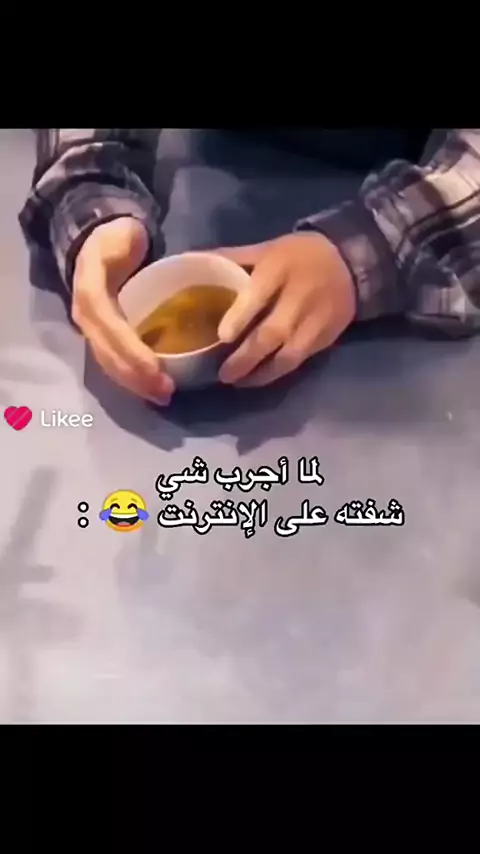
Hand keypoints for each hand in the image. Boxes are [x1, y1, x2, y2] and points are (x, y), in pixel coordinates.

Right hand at [72, 217, 173, 403]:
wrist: (95, 241)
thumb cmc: (116, 239)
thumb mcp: (122, 235)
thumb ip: (133, 248)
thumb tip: (159, 265)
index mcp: (90, 290)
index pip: (109, 326)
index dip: (130, 349)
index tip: (156, 367)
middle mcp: (85, 314)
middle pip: (107, 352)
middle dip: (135, 375)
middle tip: (166, 391)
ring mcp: (89, 328)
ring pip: (107, 362)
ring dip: (133, 383)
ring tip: (161, 396)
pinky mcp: (98, 336)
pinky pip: (110, 361)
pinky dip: (130, 378)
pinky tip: (150, 389)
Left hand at [215, 233, 355, 386]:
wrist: (350, 262)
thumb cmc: (299, 255)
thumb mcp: (267, 248)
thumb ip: (233, 259)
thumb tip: (190, 261)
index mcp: (280, 268)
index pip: (259, 294)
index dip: (240, 316)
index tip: (222, 336)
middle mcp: (299, 297)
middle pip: (272, 332)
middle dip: (246, 357)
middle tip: (224, 375)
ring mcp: (315, 321)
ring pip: (288, 354)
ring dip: (262, 373)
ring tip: (240, 383)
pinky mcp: (325, 337)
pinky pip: (300, 360)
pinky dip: (279, 371)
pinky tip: (261, 377)